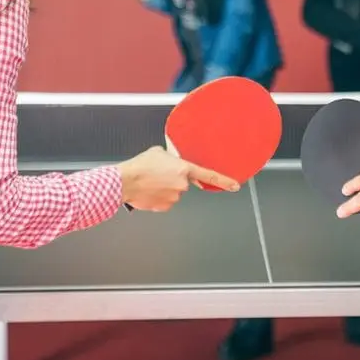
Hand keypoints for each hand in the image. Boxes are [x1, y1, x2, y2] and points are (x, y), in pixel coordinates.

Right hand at [117, 146, 239, 210]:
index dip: (225, 181)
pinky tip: (149, 191)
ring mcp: (174, 197)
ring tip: (151, 182)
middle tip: (159, 175)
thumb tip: (173, 159)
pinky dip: (159, 197)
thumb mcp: (159, 152)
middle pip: (184, 183)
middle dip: (174, 180)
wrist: (124, 181)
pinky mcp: (165, 207)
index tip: (235, 186)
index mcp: (183, 169)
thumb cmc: (140, 166)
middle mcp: (181, 185)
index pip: (209, 176)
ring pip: (174, 193)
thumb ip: (172, 157)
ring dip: (165, 188)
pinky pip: (165, 201)